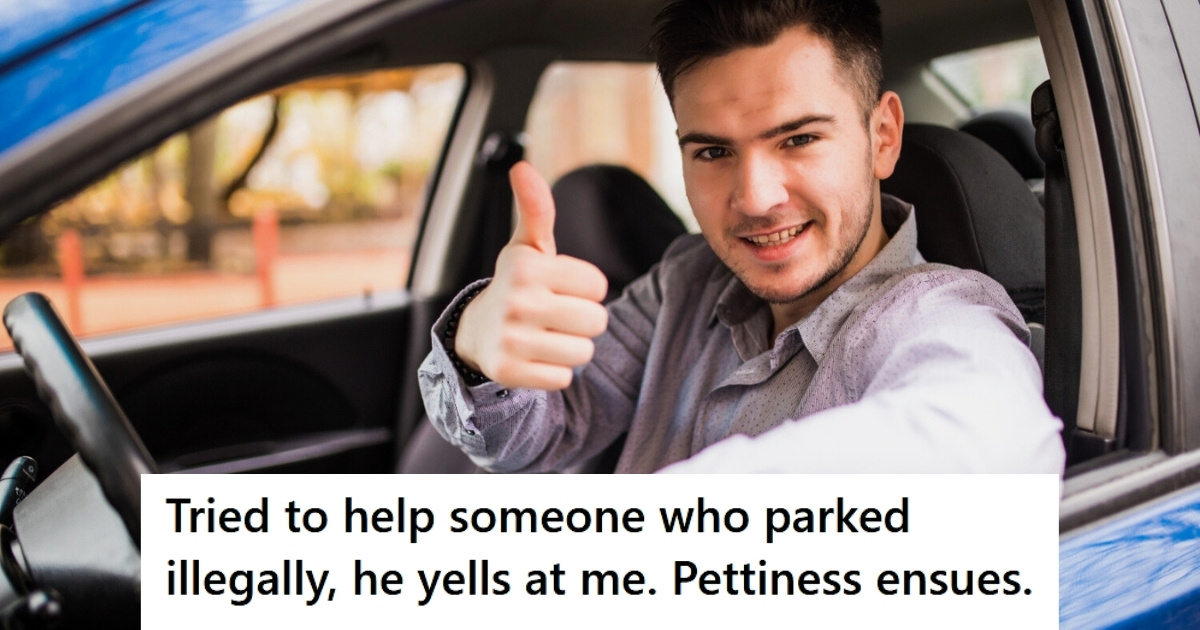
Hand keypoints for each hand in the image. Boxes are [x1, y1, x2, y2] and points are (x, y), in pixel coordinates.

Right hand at [454, 162, 608, 389]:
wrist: (476, 332)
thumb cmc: (517, 284)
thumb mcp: (527, 247)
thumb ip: (536, 209)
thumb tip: (522, 167)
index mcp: (526, 266)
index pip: (598, 286)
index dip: (586, 289)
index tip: (561, 288)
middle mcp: (517, 301)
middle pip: (596, 321)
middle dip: (583, 320)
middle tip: (556, 315)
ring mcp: (511, 339)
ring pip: (583, 352)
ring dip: (571, 347)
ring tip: (547, 336)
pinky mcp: (509, 373)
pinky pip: (564, 378)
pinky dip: (555, 371)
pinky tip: (535, 357)